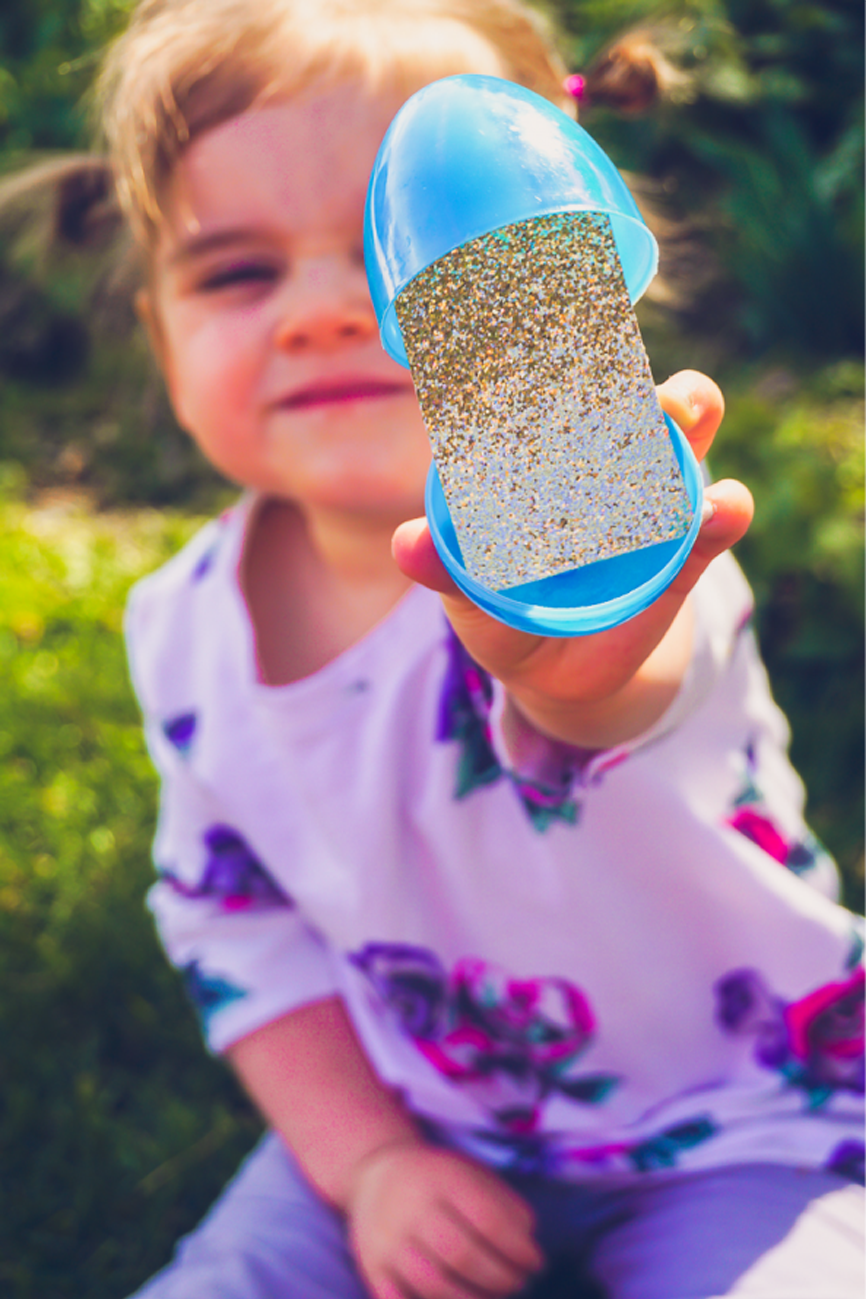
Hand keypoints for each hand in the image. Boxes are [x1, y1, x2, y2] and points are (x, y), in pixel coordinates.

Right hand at [346, 1140, 543, 1298]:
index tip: (534, 1262)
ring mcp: (387, 1239)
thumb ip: (505, 1205)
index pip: (487, 1220)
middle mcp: (412, 1207)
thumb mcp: (472, 1174)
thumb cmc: (438, 1180)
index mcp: (443, 1178)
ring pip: (432, 1284)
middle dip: (499, 1278)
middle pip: (461, 1255)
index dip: (517, 1248)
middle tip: (516, 1283)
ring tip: (490, 1296)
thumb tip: (528, 1243)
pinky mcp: (371, 1266)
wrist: (375, 1173)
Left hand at [393, 371, 752, 747]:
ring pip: (684, 429)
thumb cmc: (504, 618)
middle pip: (623, 390)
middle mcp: (600, 460)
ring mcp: (651, 495)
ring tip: (686, 414)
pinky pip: (716, 518)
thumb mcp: (470, 596)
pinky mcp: (690, 547)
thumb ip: (443, 568)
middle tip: (622, 363)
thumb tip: (407, 543)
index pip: (548, 390)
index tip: (540, 325)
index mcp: (541, 459)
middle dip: (628, 363)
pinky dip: (725, 509)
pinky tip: (720, 507)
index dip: (548, 352)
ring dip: (691, 408)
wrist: (565, 679)